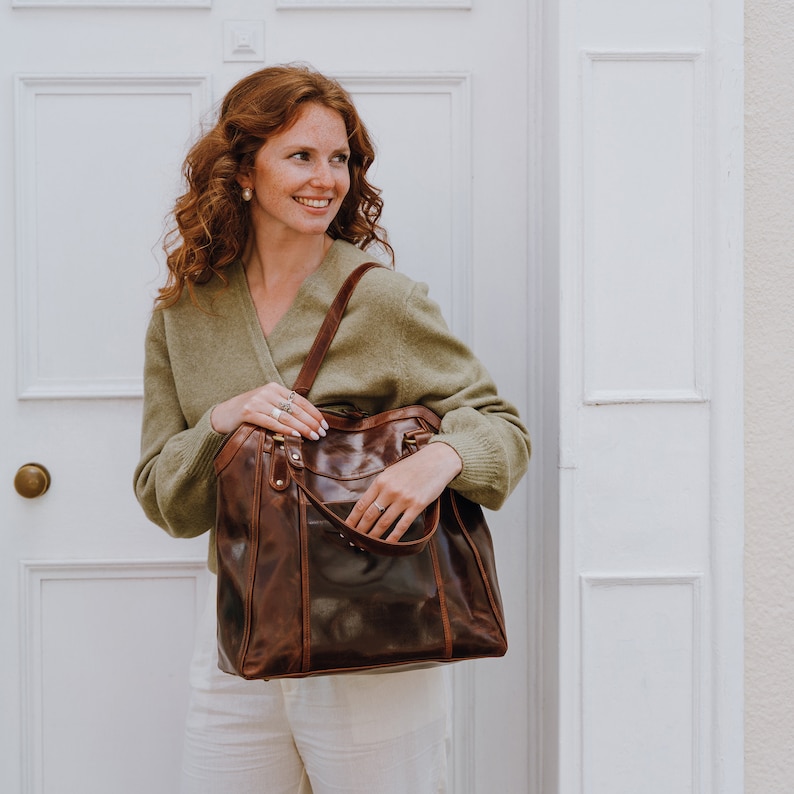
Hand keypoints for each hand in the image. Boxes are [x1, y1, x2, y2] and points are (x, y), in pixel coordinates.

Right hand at [210, 383, 327, 439]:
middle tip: (322, 433)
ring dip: (303, 428)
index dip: (314, 413)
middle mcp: (267, 392)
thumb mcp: (267, 405)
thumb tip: (308, 422)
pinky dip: (286, 429)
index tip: (324, 424)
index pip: (300, 400)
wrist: (222, 415)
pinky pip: (272, 422)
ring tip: (314, 436)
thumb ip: (283, 408)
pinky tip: (296, 435)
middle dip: (312, 422)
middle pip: (296, 408)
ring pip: (287, 416)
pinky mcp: (249, 412)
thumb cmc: (248, 412)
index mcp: (274, 388)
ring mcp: (258, 401)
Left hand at [345, 442, 462, 542]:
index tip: (347, 529)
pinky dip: (394, 537)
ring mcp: (404, 498)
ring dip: (374, 536)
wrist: (436, 461)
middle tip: (356, 540)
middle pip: (370, 515)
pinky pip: (403, 525)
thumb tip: (367, 505)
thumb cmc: (413, 467)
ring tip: (369, 544)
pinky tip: (388, 543)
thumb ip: (380, 487)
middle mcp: (390, 490)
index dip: (352, 519)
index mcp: (381, 481)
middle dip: (361, 530)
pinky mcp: (417, 505)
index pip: (362, 504)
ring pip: (384, 522)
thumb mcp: (391, 472)